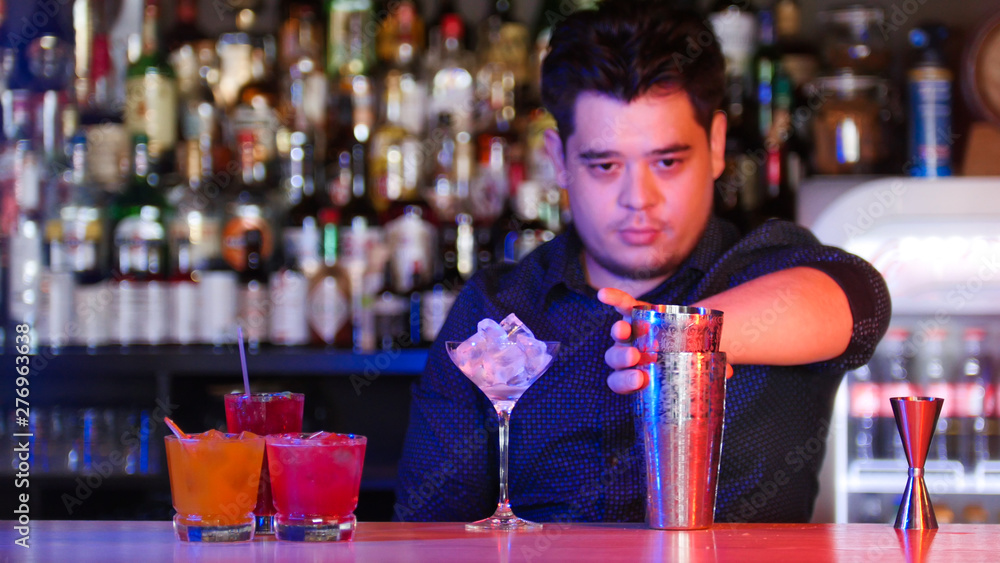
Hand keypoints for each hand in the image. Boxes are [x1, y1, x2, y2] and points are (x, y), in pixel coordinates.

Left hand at [598, 288, 734, 394]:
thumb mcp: (697, 368)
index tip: (640, 381)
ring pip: (618, 335)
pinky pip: (622, 306)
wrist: (685, 341)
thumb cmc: (687, 362)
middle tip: (636, 358)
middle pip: (615, 358)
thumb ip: (708, 371)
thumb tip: (727, 372)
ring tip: (625, 329)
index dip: (625, 382)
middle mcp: (628, 354)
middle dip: (622, 359)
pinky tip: (603, 295)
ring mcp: (630, 334)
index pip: (620, 382)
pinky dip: (613, 299)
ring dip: (619, 332)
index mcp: (635, 374)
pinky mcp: (635, 313)